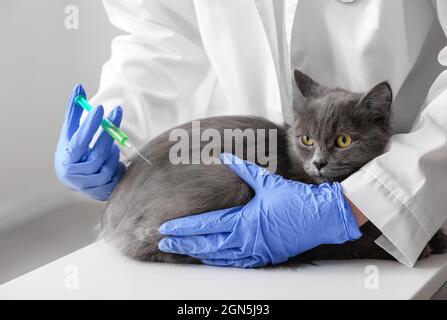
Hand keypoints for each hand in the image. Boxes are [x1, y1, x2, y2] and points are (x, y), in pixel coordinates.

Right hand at [54, 84, 124, 200]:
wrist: (71, 177)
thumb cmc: (72, 149)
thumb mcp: (70, 131)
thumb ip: (75, 111)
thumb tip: (79, 88)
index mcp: (66, 157)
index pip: (80, 140)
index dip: (91, 125)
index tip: (100, 108)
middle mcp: (75, 174)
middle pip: (98, 154)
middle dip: (109, 134)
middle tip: (116, 113)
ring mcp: (89, 185)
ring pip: (109, 165)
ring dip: (113, 151)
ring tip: (111, 144)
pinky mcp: (102, 192)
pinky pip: (116, 177)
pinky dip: (118, 166)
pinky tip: (114, 160)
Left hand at [158, 153, 360, 267]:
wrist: (321, 218)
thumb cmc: (295, 200)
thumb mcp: (267, 182)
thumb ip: (243, 170)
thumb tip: (225, 156)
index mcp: (244, 219)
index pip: (206, 225)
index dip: (184, 227)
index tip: (166, 228)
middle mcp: (246, 238)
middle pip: (207, 243)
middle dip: (183, 243)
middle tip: (164, 242)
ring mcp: (255, 250)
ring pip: (219, 256)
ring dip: (197, 253)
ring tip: (180, 251)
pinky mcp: (264, 257)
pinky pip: (236, 263)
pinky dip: (220, 261)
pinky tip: (210, 258)